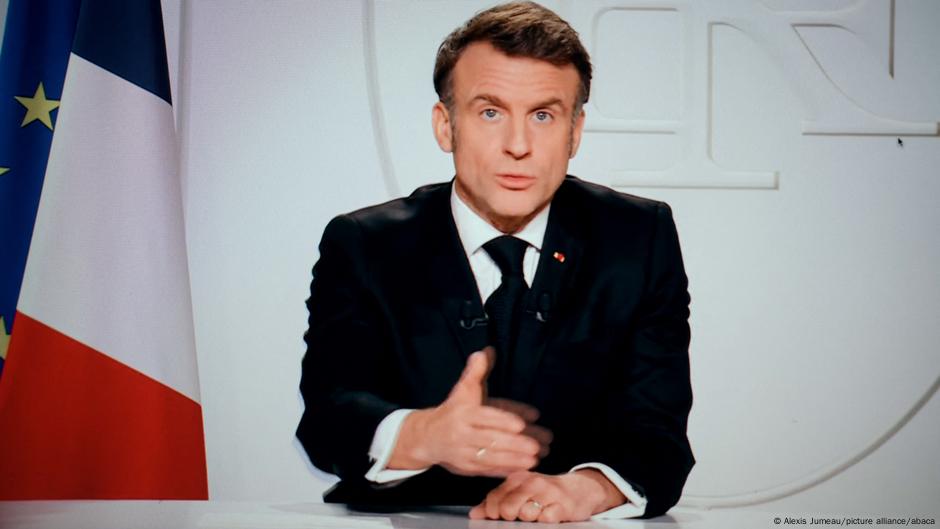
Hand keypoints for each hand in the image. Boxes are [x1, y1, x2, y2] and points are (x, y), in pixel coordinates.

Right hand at [388, 348, 548, 476]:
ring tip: (534, 460)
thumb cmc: (451, 411)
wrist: (426, 436)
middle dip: (514, 444)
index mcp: (463, 414)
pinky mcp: (465, 468)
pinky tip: (520, 469)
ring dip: (513, 460)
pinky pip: (486, 470)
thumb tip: (485, 351)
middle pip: (490, 440)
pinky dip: (503, 471)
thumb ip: (476, 372)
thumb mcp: (462, 390)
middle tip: (536, 447)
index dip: (502, 420)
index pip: (485, 417)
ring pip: (490, 458)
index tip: (520, 425)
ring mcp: (463, 453)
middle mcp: (462, 434)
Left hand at [469, 469, 626, 522]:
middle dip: (511, 517)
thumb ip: (495, 502)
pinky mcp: (563, 505)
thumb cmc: (544, 493)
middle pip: (508, 508)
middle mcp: (532, 482)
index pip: (494, 498)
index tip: (498, 516)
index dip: (492, 512)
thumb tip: (474, 514)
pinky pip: (546, 519)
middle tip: (520, 515)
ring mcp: (548, 493)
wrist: (579, 489)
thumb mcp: (519, 492)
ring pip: (526, 514)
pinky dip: (545, 520)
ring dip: (530, 519)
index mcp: (518, 478)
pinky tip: (549, 514)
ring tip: (537, 513)